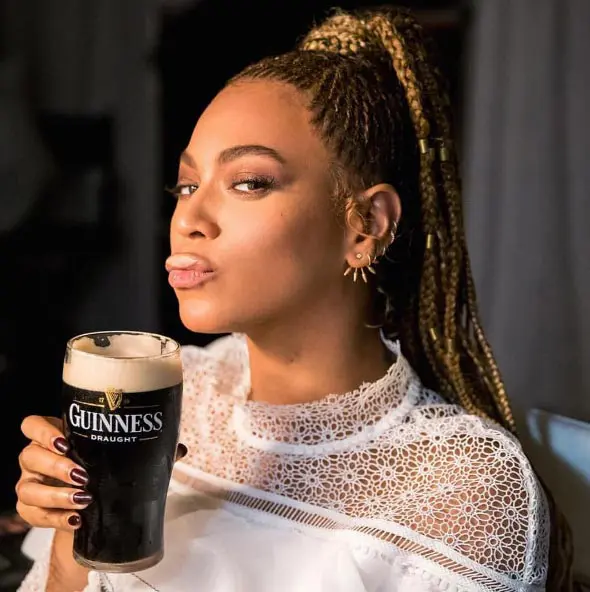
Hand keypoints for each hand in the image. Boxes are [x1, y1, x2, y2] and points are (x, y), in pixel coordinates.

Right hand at [16, 415, 188, 531]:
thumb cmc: (104, 474)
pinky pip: (33, 515)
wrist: (90, 511)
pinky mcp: (31, 511)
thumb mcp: (120, 460)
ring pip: (28, 487)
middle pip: (29, 455)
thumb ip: (145, 452)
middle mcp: (37, 459)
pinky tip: (76, 519)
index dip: (43, 432)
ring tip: (84, 498)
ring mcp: (30, 485)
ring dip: (56, 494)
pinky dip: (54, 518)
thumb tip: (179, 448)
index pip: (32, 425)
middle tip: (82, 475)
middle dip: (56, 466)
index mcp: (56, 437)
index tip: (66, 441)